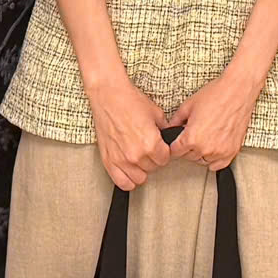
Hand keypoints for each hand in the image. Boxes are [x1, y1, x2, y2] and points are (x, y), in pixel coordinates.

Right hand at [86, 76, 173, 190]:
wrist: (109, 96)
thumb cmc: (129, 101)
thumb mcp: (156, 114)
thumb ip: (164, 131)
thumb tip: (169, 139)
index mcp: (151, 143)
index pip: (165, 159)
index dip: (164, 152)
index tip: (160, 147)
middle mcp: (136, 155)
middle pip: (152, 168)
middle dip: (153, 159)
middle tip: (148, 147)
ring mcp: (121, 160)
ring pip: (139, 178)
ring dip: (141, 169)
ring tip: (139, 157)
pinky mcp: (108, 161)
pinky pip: (121, 182)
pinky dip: (128, 179)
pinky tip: (130, 170)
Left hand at [171, 69, 258, 171]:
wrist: (238, 90)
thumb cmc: (216, 95)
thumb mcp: (188, 105)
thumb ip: (175, 121)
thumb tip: (170, 129)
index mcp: (192, 138)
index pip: (175, 152)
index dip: (175, 144)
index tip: (178, 140)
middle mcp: (206, 148)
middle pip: (188, 157)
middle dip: (187, 147)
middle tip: (193, 133)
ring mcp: (220, 151)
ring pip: (203, 161)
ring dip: (201, 153)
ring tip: (204, 137)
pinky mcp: (232, 151)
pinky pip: (219, 164)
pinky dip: (214, 159)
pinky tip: (213, 147)